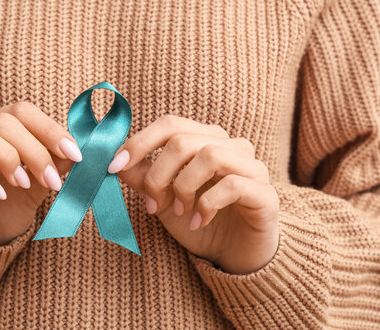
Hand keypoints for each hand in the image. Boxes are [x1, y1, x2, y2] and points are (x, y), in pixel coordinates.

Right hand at [0, 102, 82, 247]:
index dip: (50, 129)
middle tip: (52, 180)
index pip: (22, 111)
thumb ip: (53, 167)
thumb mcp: (36, 188)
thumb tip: (78, 150)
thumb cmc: (4, 212)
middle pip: (2, 120)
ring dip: (6, 157)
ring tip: (22, 184)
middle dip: (34, 150)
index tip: (74, 154)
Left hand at [108, 115, 279, 273]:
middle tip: (152, 204)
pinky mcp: (266, 193)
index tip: (114, 166)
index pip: (170, 124)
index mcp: (206, 140)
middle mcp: (231, 147)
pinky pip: (233, 185)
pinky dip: (207, 205)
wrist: (236, 255)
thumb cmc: (199, 221)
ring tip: (180, 210)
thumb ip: (144, 179)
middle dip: (158, 174)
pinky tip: (199, 222)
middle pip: (184, 141)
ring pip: (210, 155)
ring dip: (184, 186)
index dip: (139, 142)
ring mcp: (252, 168)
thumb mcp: (164, 201)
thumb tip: (116, 163)